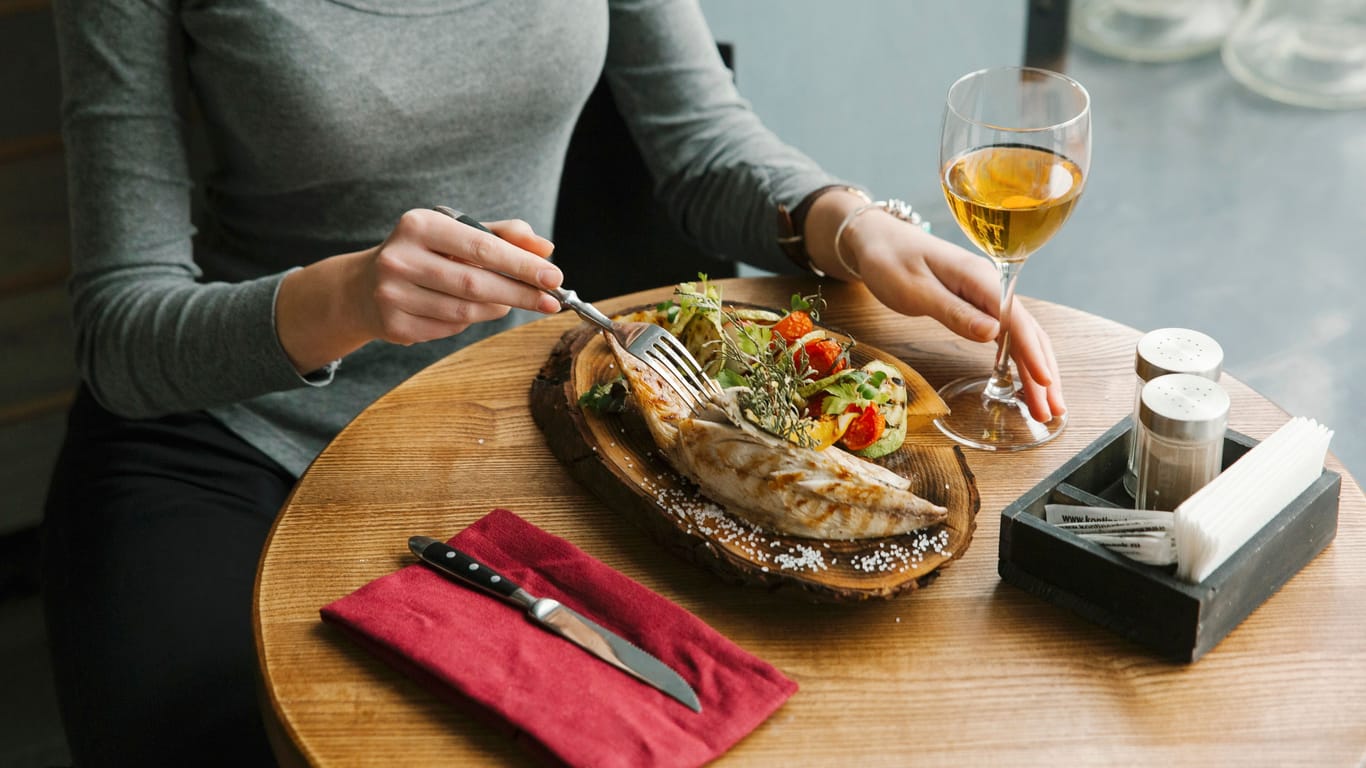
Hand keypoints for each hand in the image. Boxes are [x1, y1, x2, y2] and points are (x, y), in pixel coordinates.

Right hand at [277, 208, 562, 373]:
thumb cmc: (423, 254)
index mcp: (418, 225)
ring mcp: (392, 294)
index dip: (521, 264)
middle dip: (520, 293)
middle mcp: (400, 258)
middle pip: (475, 284)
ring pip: (464, 311)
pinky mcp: (393, 325)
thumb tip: (545, 248)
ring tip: (510, 301)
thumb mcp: (456, 233)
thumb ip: (502, 235)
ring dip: (497, 308)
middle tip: (551, 300)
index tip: (553, 276)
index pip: (481, 246)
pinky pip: (449, 329)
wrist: (362, 287)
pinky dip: (469, 321)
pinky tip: (470, 310)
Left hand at [805, 193, 1063, 422]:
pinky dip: (1019, 359)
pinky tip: (1026, 380)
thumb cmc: (890, 261)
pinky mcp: (977, 304)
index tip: (1044, 383)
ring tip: (1046, 405)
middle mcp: (990, 286)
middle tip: (1053, 410)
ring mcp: (986, 295)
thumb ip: (953, 312)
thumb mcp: (916, 290)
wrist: (877, 239)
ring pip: (1020, 337)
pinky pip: (1005, 335)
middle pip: (1026, 332)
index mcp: (979, 278)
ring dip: (1035, 370)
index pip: (1015, 320)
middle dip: (1042, 372)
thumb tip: (992, 333)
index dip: (1032, 354)